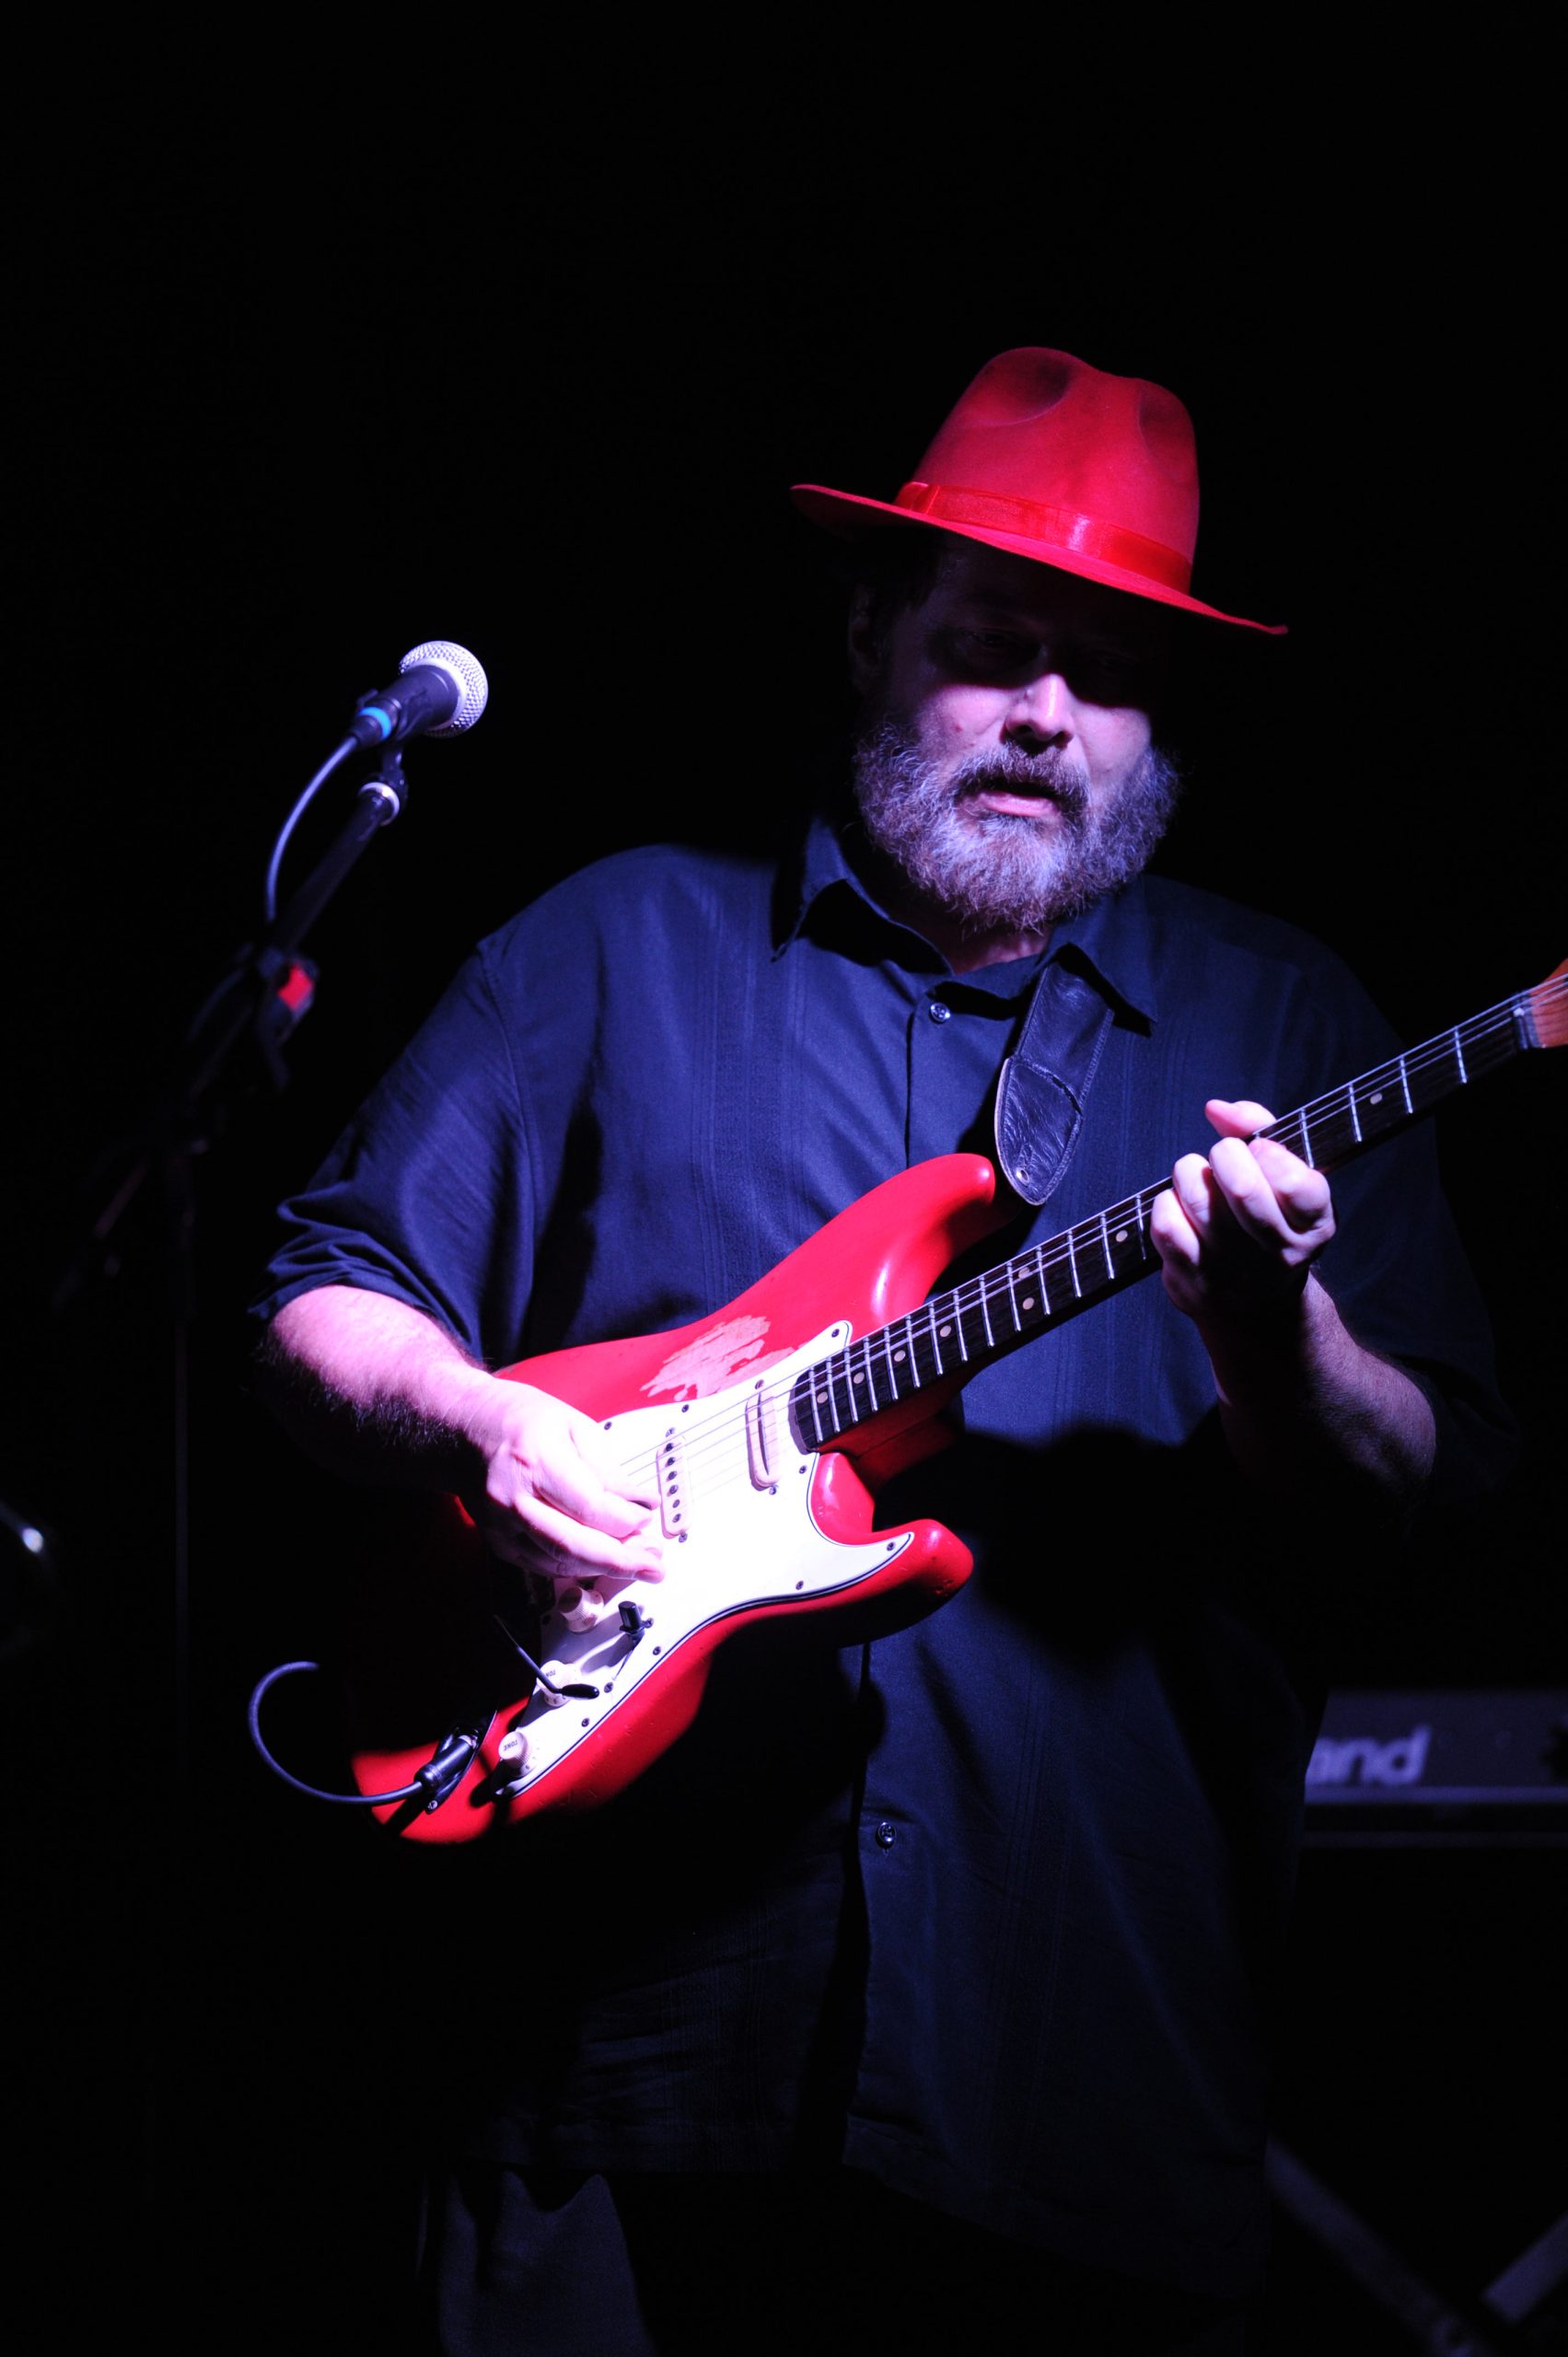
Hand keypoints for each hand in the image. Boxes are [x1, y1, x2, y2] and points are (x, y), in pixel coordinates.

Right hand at [463, 1378, 664, 1626]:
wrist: (463, 1428)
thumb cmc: (517, 1418)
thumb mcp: (572, 1424)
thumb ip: (607, 1469)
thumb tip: (640, 1502)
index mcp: (535, 1458)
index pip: (591, 1506)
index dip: (627, 1519)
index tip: (648, 1516)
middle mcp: (513, 1496)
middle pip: (574, 1544)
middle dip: (621, 1561)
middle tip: (653, 1565)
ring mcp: (501, 1524)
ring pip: (559, 1562)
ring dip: (602, 1569)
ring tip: (636, 1564)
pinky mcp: (497, 1541)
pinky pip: (542, 1566)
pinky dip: (576, 1567)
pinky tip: (600, 1562)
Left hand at [1149, 1099, 1334, 1329]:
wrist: (1257, 1307)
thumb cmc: (1270, 1223)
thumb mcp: (1288, 1178)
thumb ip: (1261, 1130)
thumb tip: (1217, 1108)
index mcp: (1314, 1226)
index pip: (1294, 1182)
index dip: (1269, 1151)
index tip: (1259, 1148)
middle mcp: (1278, 1254)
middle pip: (1242, 1188)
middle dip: (1224, 1154)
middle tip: (1223, 1156)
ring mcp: (1234, 1273)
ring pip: (1198, 1198)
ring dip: (1191, 1173)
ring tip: (1199, 1179)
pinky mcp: (1193, 1281)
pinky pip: (1166, 1225)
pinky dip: (1166, 1203)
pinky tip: (1180, 1207)